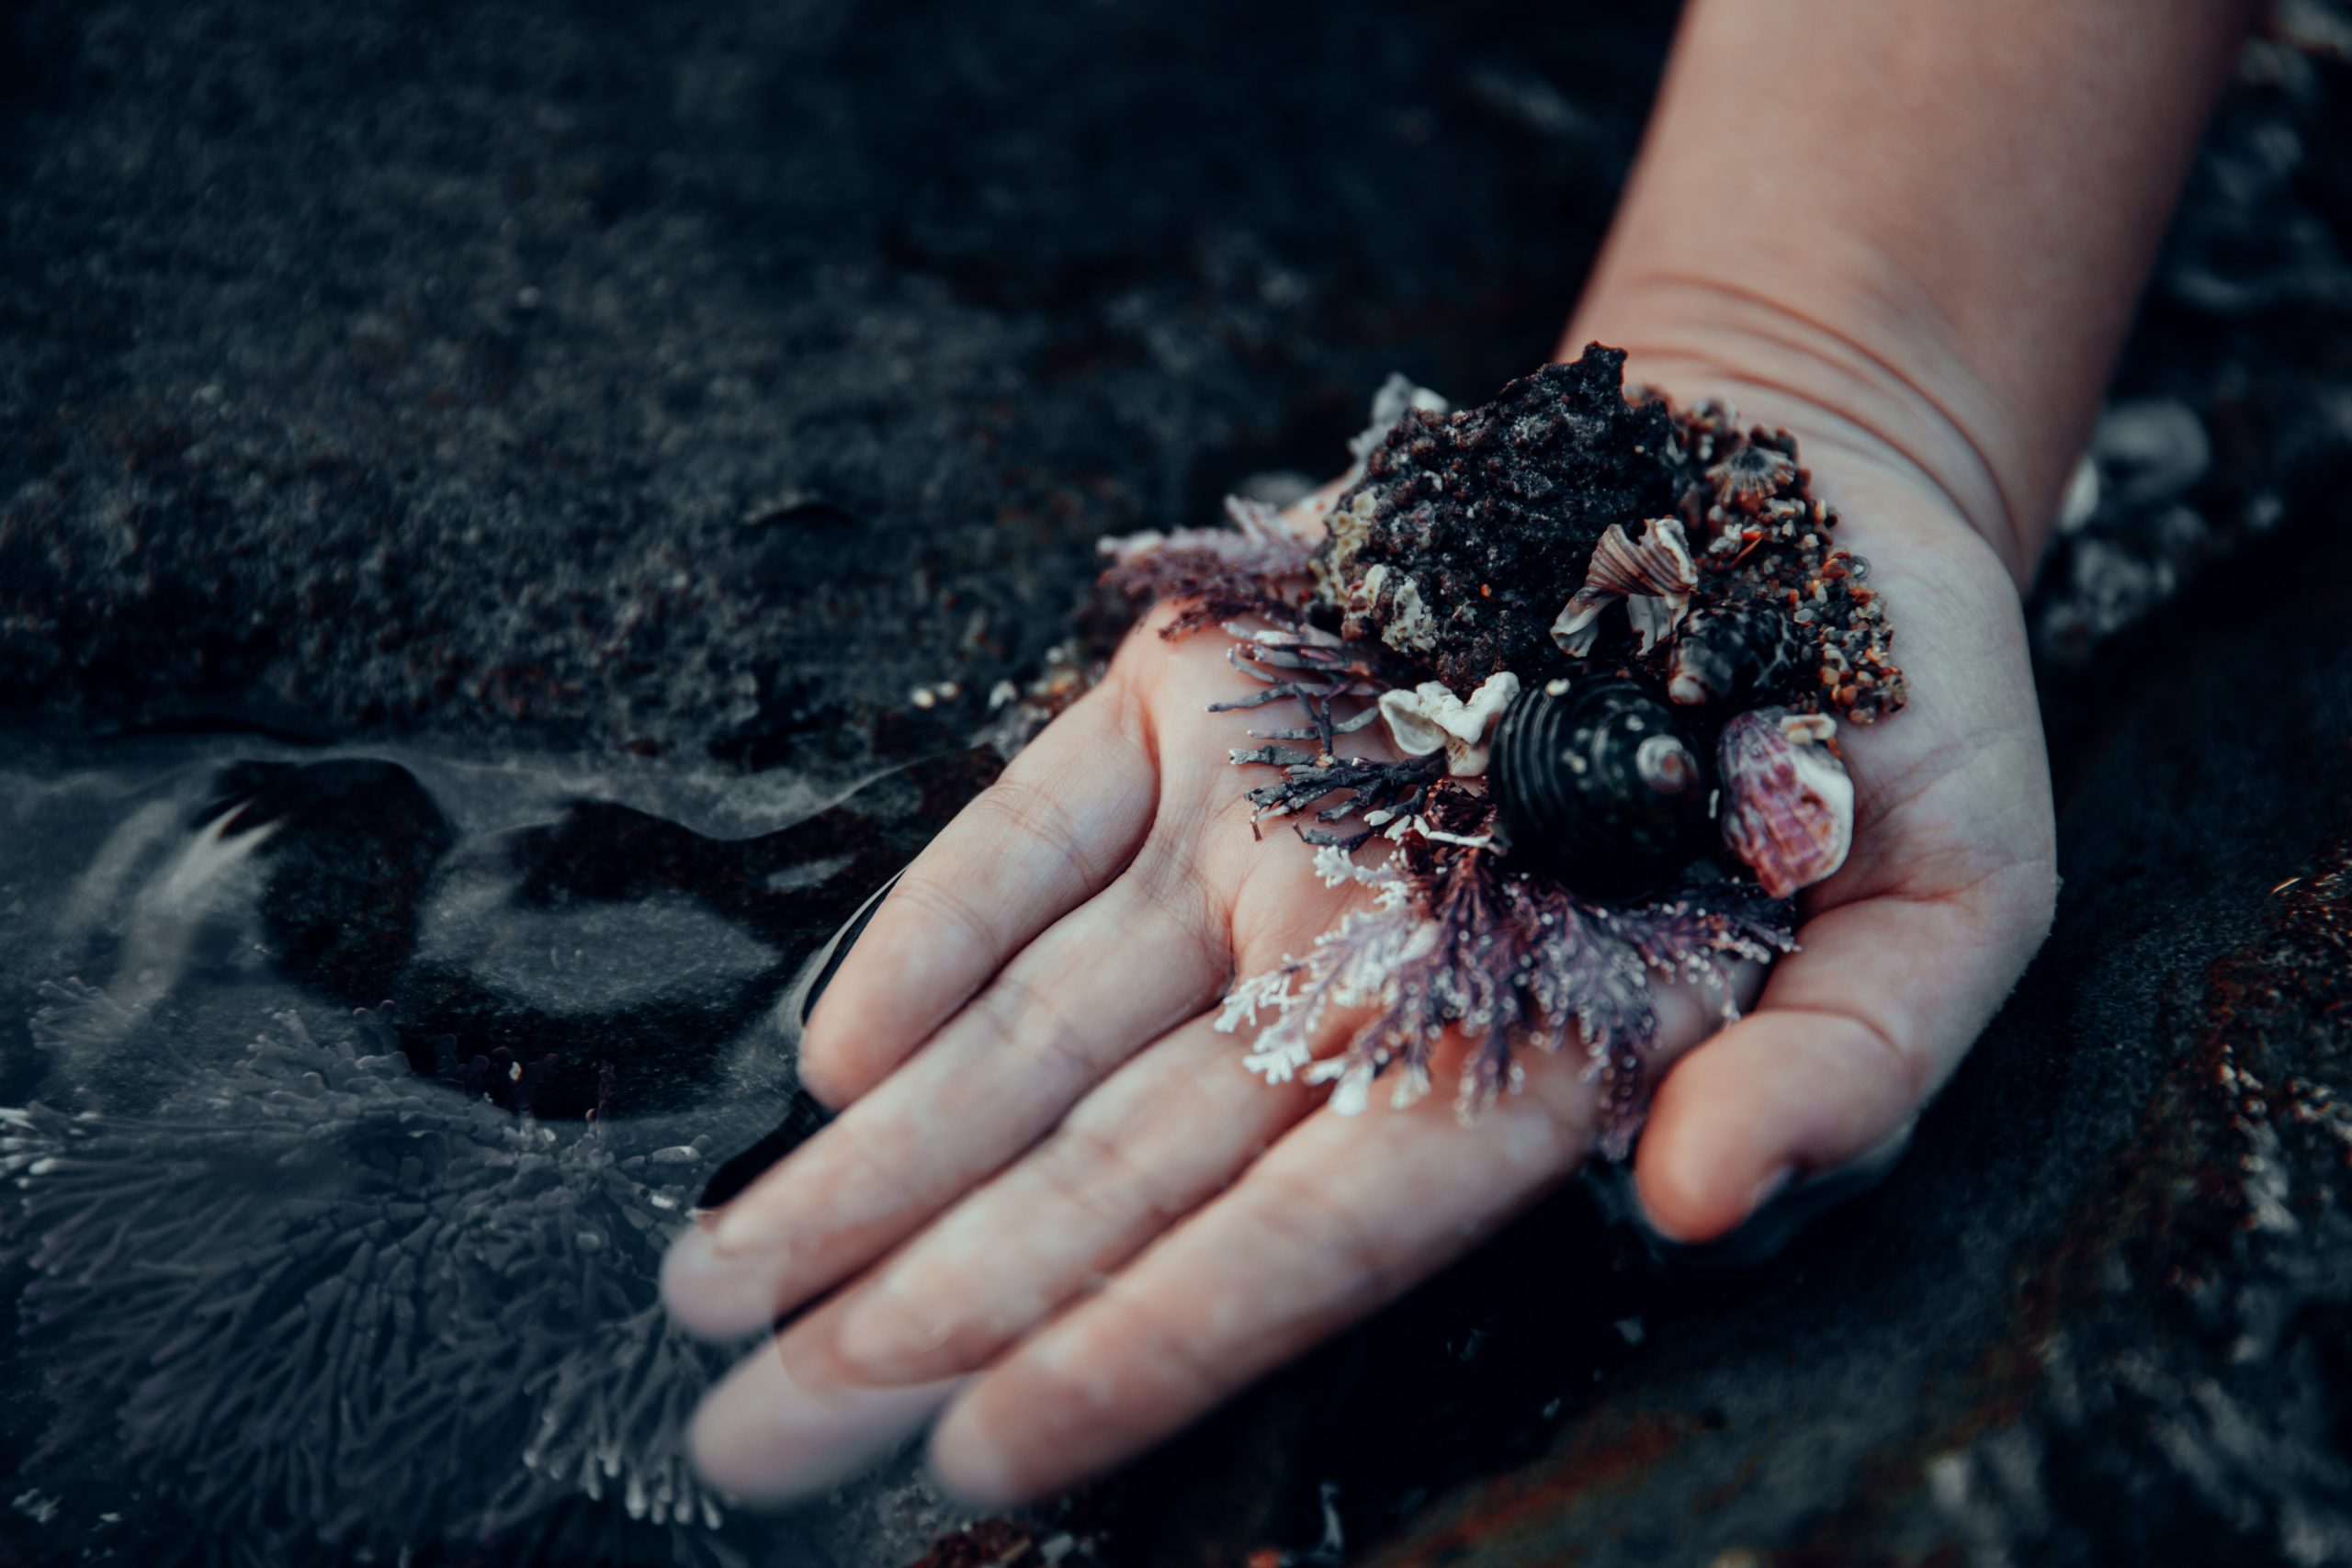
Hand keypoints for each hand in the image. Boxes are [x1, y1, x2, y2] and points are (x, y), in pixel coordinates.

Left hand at [659, 414, 2056, 1506]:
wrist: (1783, 478)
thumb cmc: (1885, 718)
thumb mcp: (1950, 894)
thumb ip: (1845, 1069)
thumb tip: (1695, 1196)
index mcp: (1525, 1047)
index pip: (1299, 1241)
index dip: (1140, 1349)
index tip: (973, 1456)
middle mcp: (1355, 957)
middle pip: (1112, 1170)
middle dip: (927, 1310)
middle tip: (748, 1433)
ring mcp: (1261, 826)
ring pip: (1039, 1028)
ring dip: (878, 1160)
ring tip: (721, 1284)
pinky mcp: (1201, 687)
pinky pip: (1036, 826)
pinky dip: (931, 924)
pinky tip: (830, 1054)